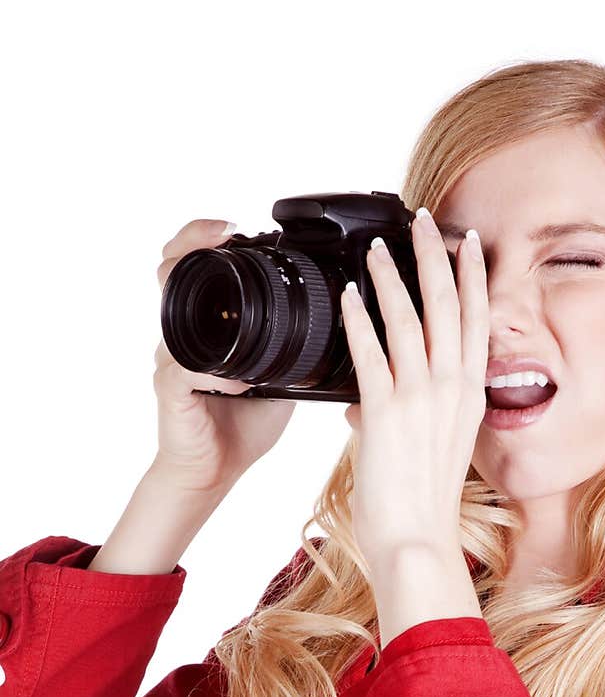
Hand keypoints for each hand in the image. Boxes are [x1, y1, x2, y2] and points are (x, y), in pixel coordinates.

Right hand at [153, 219, 297, 493]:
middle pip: (170, 270)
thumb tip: (342, 325)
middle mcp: (183, 334)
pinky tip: (238, 379)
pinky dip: (213, 371)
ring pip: (170, 311)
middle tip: (224, 233)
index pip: (195, 266)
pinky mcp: (171, 390)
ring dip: (194, 291)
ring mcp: (173, 359)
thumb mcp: (280, 376)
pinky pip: (185, 370)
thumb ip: (296, 348)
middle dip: (191, 242)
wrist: (216, 469)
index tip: (236, 226)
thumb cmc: (243, 424)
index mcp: (209, 326)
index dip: (205, 237)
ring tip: (224, 288)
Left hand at [341, 209, 488, 573]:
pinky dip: (358, 320)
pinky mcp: (386, 413)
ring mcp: (422, 398)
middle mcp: (453, 390)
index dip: (472, 277)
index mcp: (470, 397)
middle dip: (436, 256)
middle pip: (449, 306)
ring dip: (391, 277)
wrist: (417, 540)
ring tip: (377, 248)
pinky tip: (349, 297)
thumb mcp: (426, 451)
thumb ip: (395, 419)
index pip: (476, 321)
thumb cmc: (422, 505)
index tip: (466, 242)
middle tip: (424, 219)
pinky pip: (370, 353)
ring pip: (409, 319)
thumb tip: (359, 408)